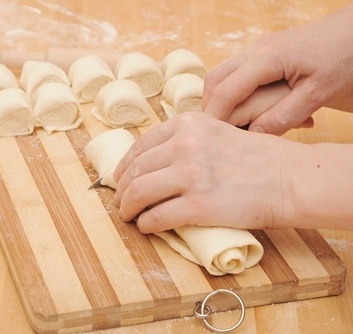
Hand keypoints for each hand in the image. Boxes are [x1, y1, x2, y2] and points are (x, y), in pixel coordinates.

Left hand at [113, 112, 298, 233]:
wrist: (289, 178)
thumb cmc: (256, 158)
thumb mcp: (217, 132)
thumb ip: (186, 140)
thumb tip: (154, 162)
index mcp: (186, 124)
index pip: (140, 146)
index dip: (124, 165)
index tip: (119, 178)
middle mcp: (184, 145)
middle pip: (135, 170)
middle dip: (122, 189)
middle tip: (119, 201)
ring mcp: (190, 175)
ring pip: (139, 193)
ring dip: (127, 207)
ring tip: (127, 215)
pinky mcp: (198, 205)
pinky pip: (157, 217)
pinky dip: (146, 224)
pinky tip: (146, 226)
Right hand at [202, 4, 352, 134]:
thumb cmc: (348, 58)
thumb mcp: (319, 94)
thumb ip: (283, 116)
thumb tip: (252, 136)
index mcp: (267, 58)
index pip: (224, 91)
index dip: (214, 117)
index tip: (212, 140)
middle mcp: (257, 49)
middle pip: (215, 80)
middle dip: (211, 107)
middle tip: (217, 133)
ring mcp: (260, 49)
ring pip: (224, 76)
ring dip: (222, 101)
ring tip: (233, 125)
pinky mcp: (267, 54)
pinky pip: (239, 74)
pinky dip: (236, 94)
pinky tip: (251, 111)